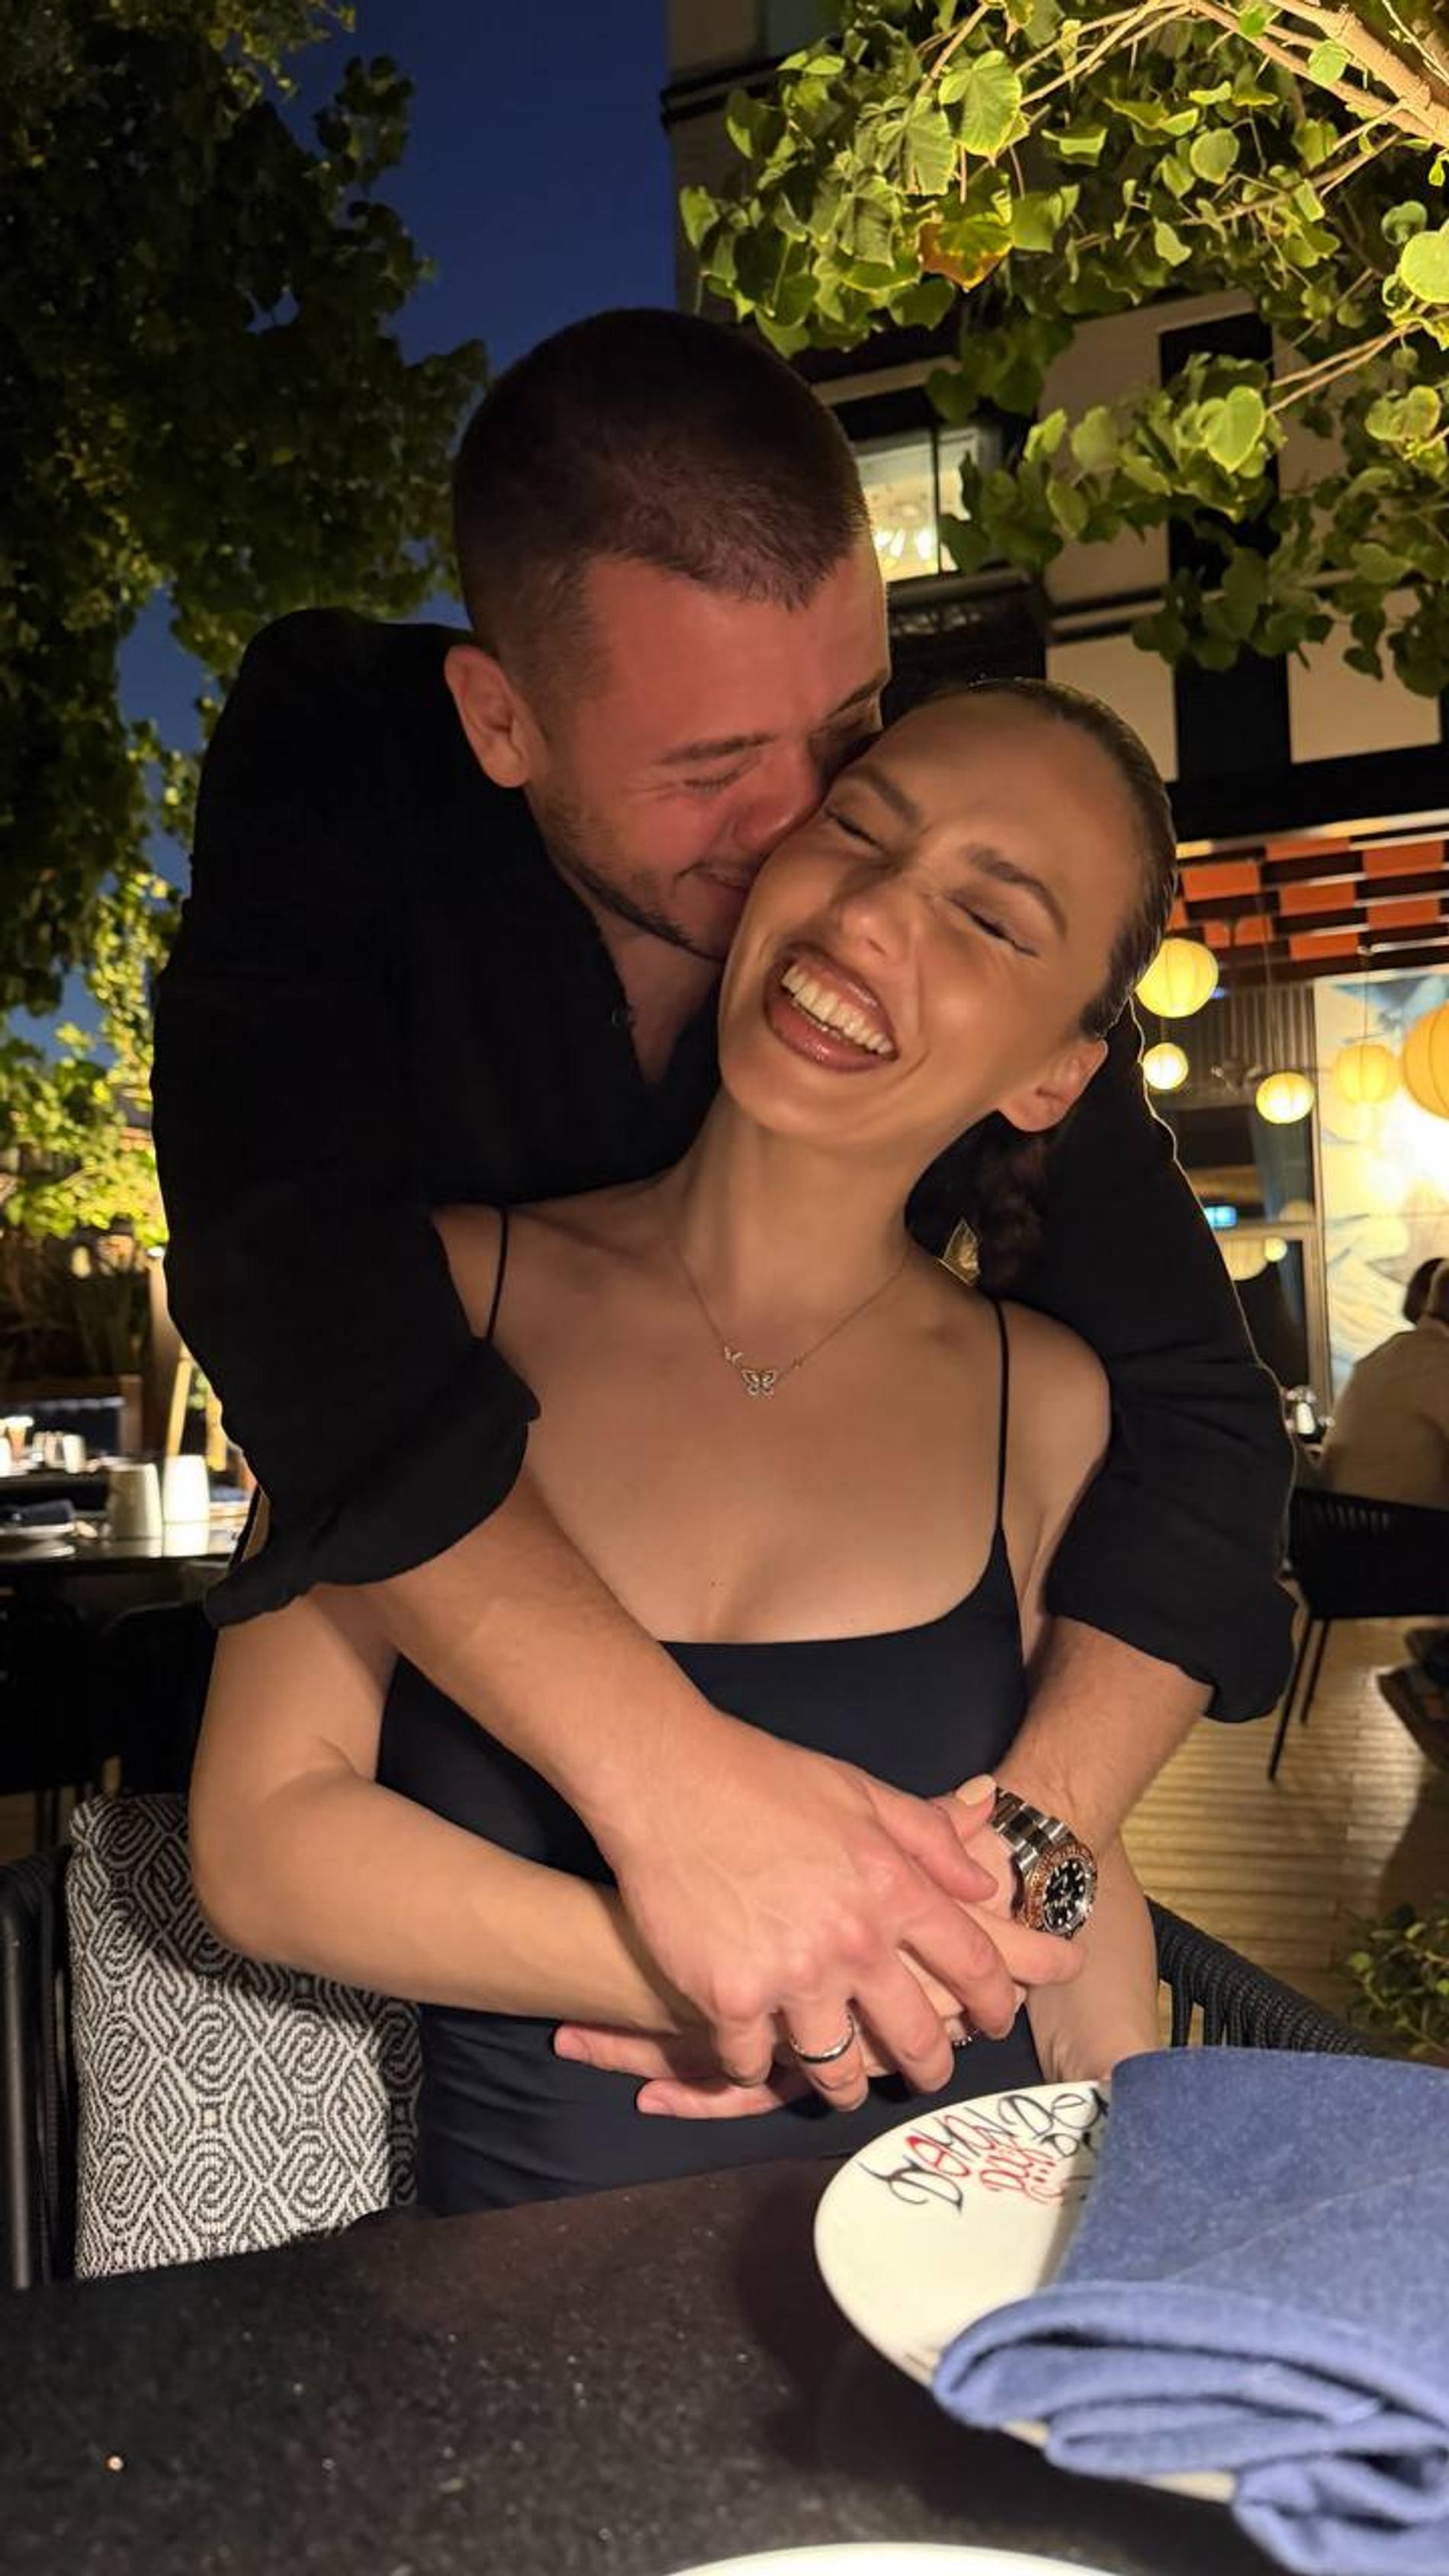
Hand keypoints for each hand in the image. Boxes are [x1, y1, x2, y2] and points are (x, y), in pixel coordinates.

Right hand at [601, 1723, 1045, 2109]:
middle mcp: (853, 1942)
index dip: (997, 2003)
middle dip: (930, 2068)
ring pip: (838, 2068)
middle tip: (927, 2075)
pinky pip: (755, 2063)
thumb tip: (981, 1885)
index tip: (996, 2022)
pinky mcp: (731, 1996)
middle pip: (915, 2037)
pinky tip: (758, 2059)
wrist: (669, 1781)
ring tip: (843, 2086)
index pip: (974, 1964)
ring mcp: (791, 1976)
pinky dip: (757, 2067)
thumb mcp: (862, 1790)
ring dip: (845, 2085)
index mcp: (894, 1887)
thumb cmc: (765, 1779)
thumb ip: (930, 1838)